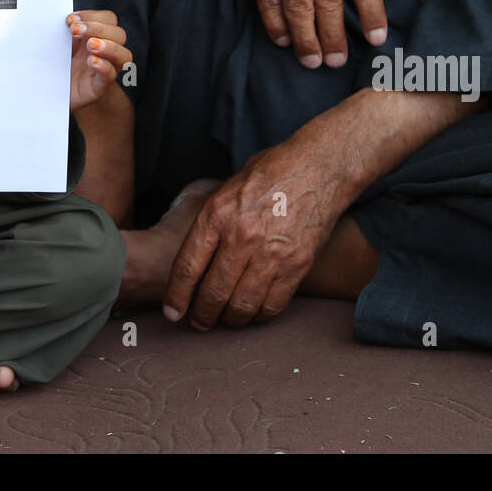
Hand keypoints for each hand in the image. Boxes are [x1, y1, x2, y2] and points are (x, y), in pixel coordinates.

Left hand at [67, 9, 130, 111]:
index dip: (92, 16)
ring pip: (124, 56)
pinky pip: (110, 76)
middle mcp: (105, 52)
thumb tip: (68, 19)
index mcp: (96, 37)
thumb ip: (66, 30)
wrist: (49, 93)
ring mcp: (105, 70)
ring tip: (91, 45)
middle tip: (75, 30)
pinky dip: (104, 67)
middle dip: (98, 28)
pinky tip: (92, 61)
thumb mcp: (60, 43)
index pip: (108, 19)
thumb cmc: (57, 64)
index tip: (70, 20)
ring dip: (109, 46)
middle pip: (119, 34)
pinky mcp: (98, 88)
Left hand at [162, 122, 349, 329]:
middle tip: (200, 322)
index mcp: (218, 214)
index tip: (173, 312)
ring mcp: (271, 254)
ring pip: (242, 306)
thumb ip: (213, 220)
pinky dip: (261, 316)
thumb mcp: (229, 187)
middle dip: (202, 315)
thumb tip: (198, 256)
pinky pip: (273, 305)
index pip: (188, 266)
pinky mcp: (297, 266)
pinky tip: (255, 313)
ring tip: (226, 320)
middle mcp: (241, 236)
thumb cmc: (271, 172)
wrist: (318, 168)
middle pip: (213, 293)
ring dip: (231, 320)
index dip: (177, 296)